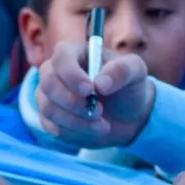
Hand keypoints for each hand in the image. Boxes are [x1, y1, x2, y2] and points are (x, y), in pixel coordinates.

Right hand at [35, 41, 154, 147]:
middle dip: (73, 102)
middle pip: (48, 83)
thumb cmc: (129, 87)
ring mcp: (49, 94)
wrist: (127, 117)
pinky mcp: (49, 117)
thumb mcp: (136, 72)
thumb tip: (100, 83)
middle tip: (99, 111)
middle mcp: (56, 70)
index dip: (72, 74)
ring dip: (76, 120)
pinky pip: (49, 125)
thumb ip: (122, 71)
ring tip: (102, 125)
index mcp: (75, 52)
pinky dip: (72, 131)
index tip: (89, 90)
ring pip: (48, 108)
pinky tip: (91, 130)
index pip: (62, 57)